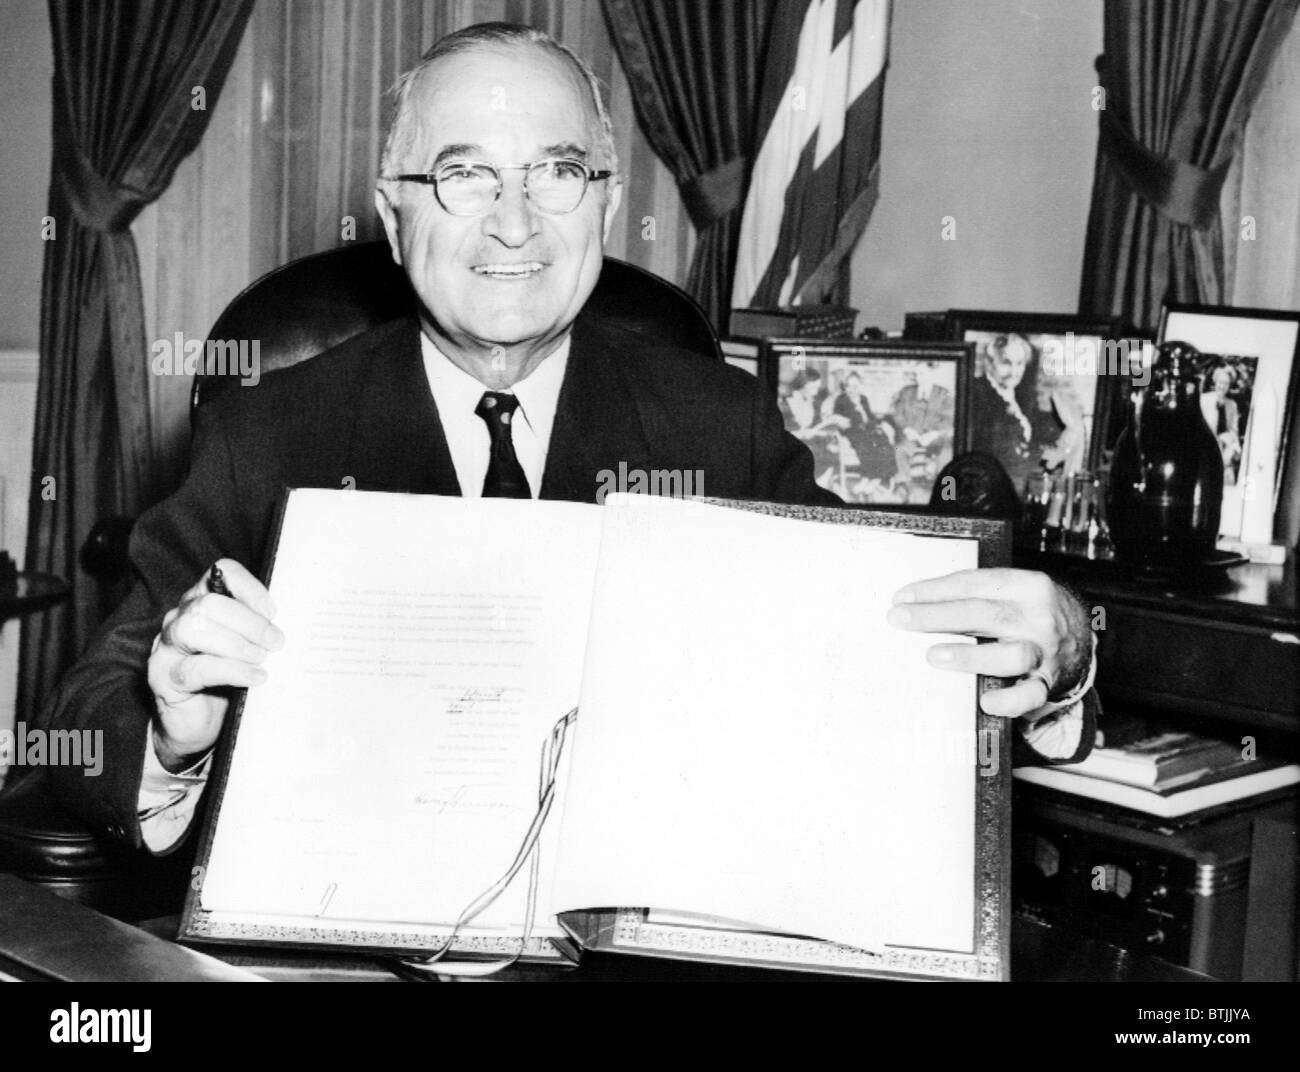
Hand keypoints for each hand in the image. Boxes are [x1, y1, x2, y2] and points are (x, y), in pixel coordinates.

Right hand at [146, 559, 281, 770]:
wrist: (198, 723)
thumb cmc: (228, 679)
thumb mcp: (248, 648)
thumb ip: (259, 630)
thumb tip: (288, 626)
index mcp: (202, 601)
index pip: (221, 573)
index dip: (249, 587)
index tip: (272, 611)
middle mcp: (179, 618)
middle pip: (209, 603)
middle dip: (248, 622)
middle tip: (275, 641)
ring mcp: (167, 647)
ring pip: (194, 628)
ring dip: (236, 644)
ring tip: (262, 659)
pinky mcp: (164, 677)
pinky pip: (196, 668)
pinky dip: (231, 671)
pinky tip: (255, 678)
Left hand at [886, 568, 1090, 717]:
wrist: (1081, 638)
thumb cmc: (1028, 613)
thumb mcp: (1010, 592)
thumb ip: (973, 594)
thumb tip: (914, 600)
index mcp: (1027, 586)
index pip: (976, 584)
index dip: (936, 590)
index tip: (902, 597)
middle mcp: (1039, 618)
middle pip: (986, 614)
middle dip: (938, 616)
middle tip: (900, 619)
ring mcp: (1045, 653)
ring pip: (1010, 655)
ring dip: (969, 656)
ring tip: (933, 656)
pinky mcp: (1047, 684)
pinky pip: (1030, 696)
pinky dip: (1008, 700)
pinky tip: (984, 700)